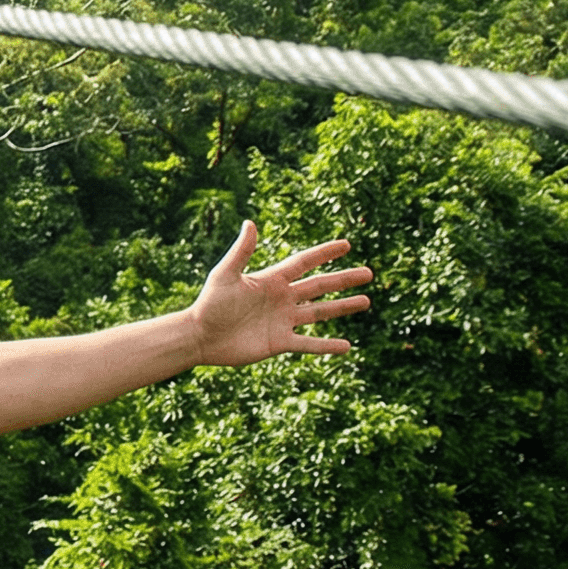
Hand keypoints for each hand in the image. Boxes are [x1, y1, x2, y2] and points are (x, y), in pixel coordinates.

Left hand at [187, 221, 372, 366]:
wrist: (199, 336)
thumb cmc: (209, 304)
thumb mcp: (225, 275)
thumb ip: (241, 252)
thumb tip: (250, 222)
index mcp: (271, 280)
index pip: (304, 263)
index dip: (324, 254)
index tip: (346, 245)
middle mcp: (281, 299)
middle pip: (319, 286)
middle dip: (343, 280)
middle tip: (368, 273)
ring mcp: (282, 321)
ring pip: (320, 312)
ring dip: (342, 307)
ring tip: (366, 301)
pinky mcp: (279, 342)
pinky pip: (309, 344)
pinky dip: (327, 346)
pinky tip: (347, 346)